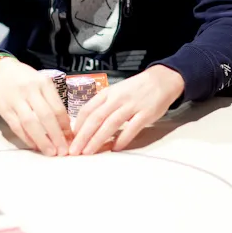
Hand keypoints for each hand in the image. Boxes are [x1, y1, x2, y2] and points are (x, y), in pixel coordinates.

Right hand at [0, 57, 71, 155]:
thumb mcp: (41, 82)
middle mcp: (30, 90)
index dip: (65, 126)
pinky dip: (27, 138)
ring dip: (42, 140)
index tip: (71, 138)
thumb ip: (52, 100)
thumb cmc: (25, 78)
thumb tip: (65, 126)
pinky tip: (35, 146)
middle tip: (63, 151)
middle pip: (46, 116)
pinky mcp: (4, 109)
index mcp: (43, 83)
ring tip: (50, 152)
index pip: (57, 107)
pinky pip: (17, 127)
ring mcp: (16, 100)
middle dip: (56, 136)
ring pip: (30, 123)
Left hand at [69, 65, 184, 155]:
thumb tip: (86, 127)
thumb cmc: (135, 89)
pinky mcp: (146, 113)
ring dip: (98, 139)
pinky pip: (132, 128)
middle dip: (83, 136)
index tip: (70, 139)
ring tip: (89, 152)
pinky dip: (122, 139)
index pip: (87, 109)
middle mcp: (117, 99)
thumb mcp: (115, 92)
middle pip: (96, 118)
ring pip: (111, 124)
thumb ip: (103, 107)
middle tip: (74, 151)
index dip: (77, 126)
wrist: (161, 80)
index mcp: (107, 93)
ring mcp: (131, 106)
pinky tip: (115, 149)